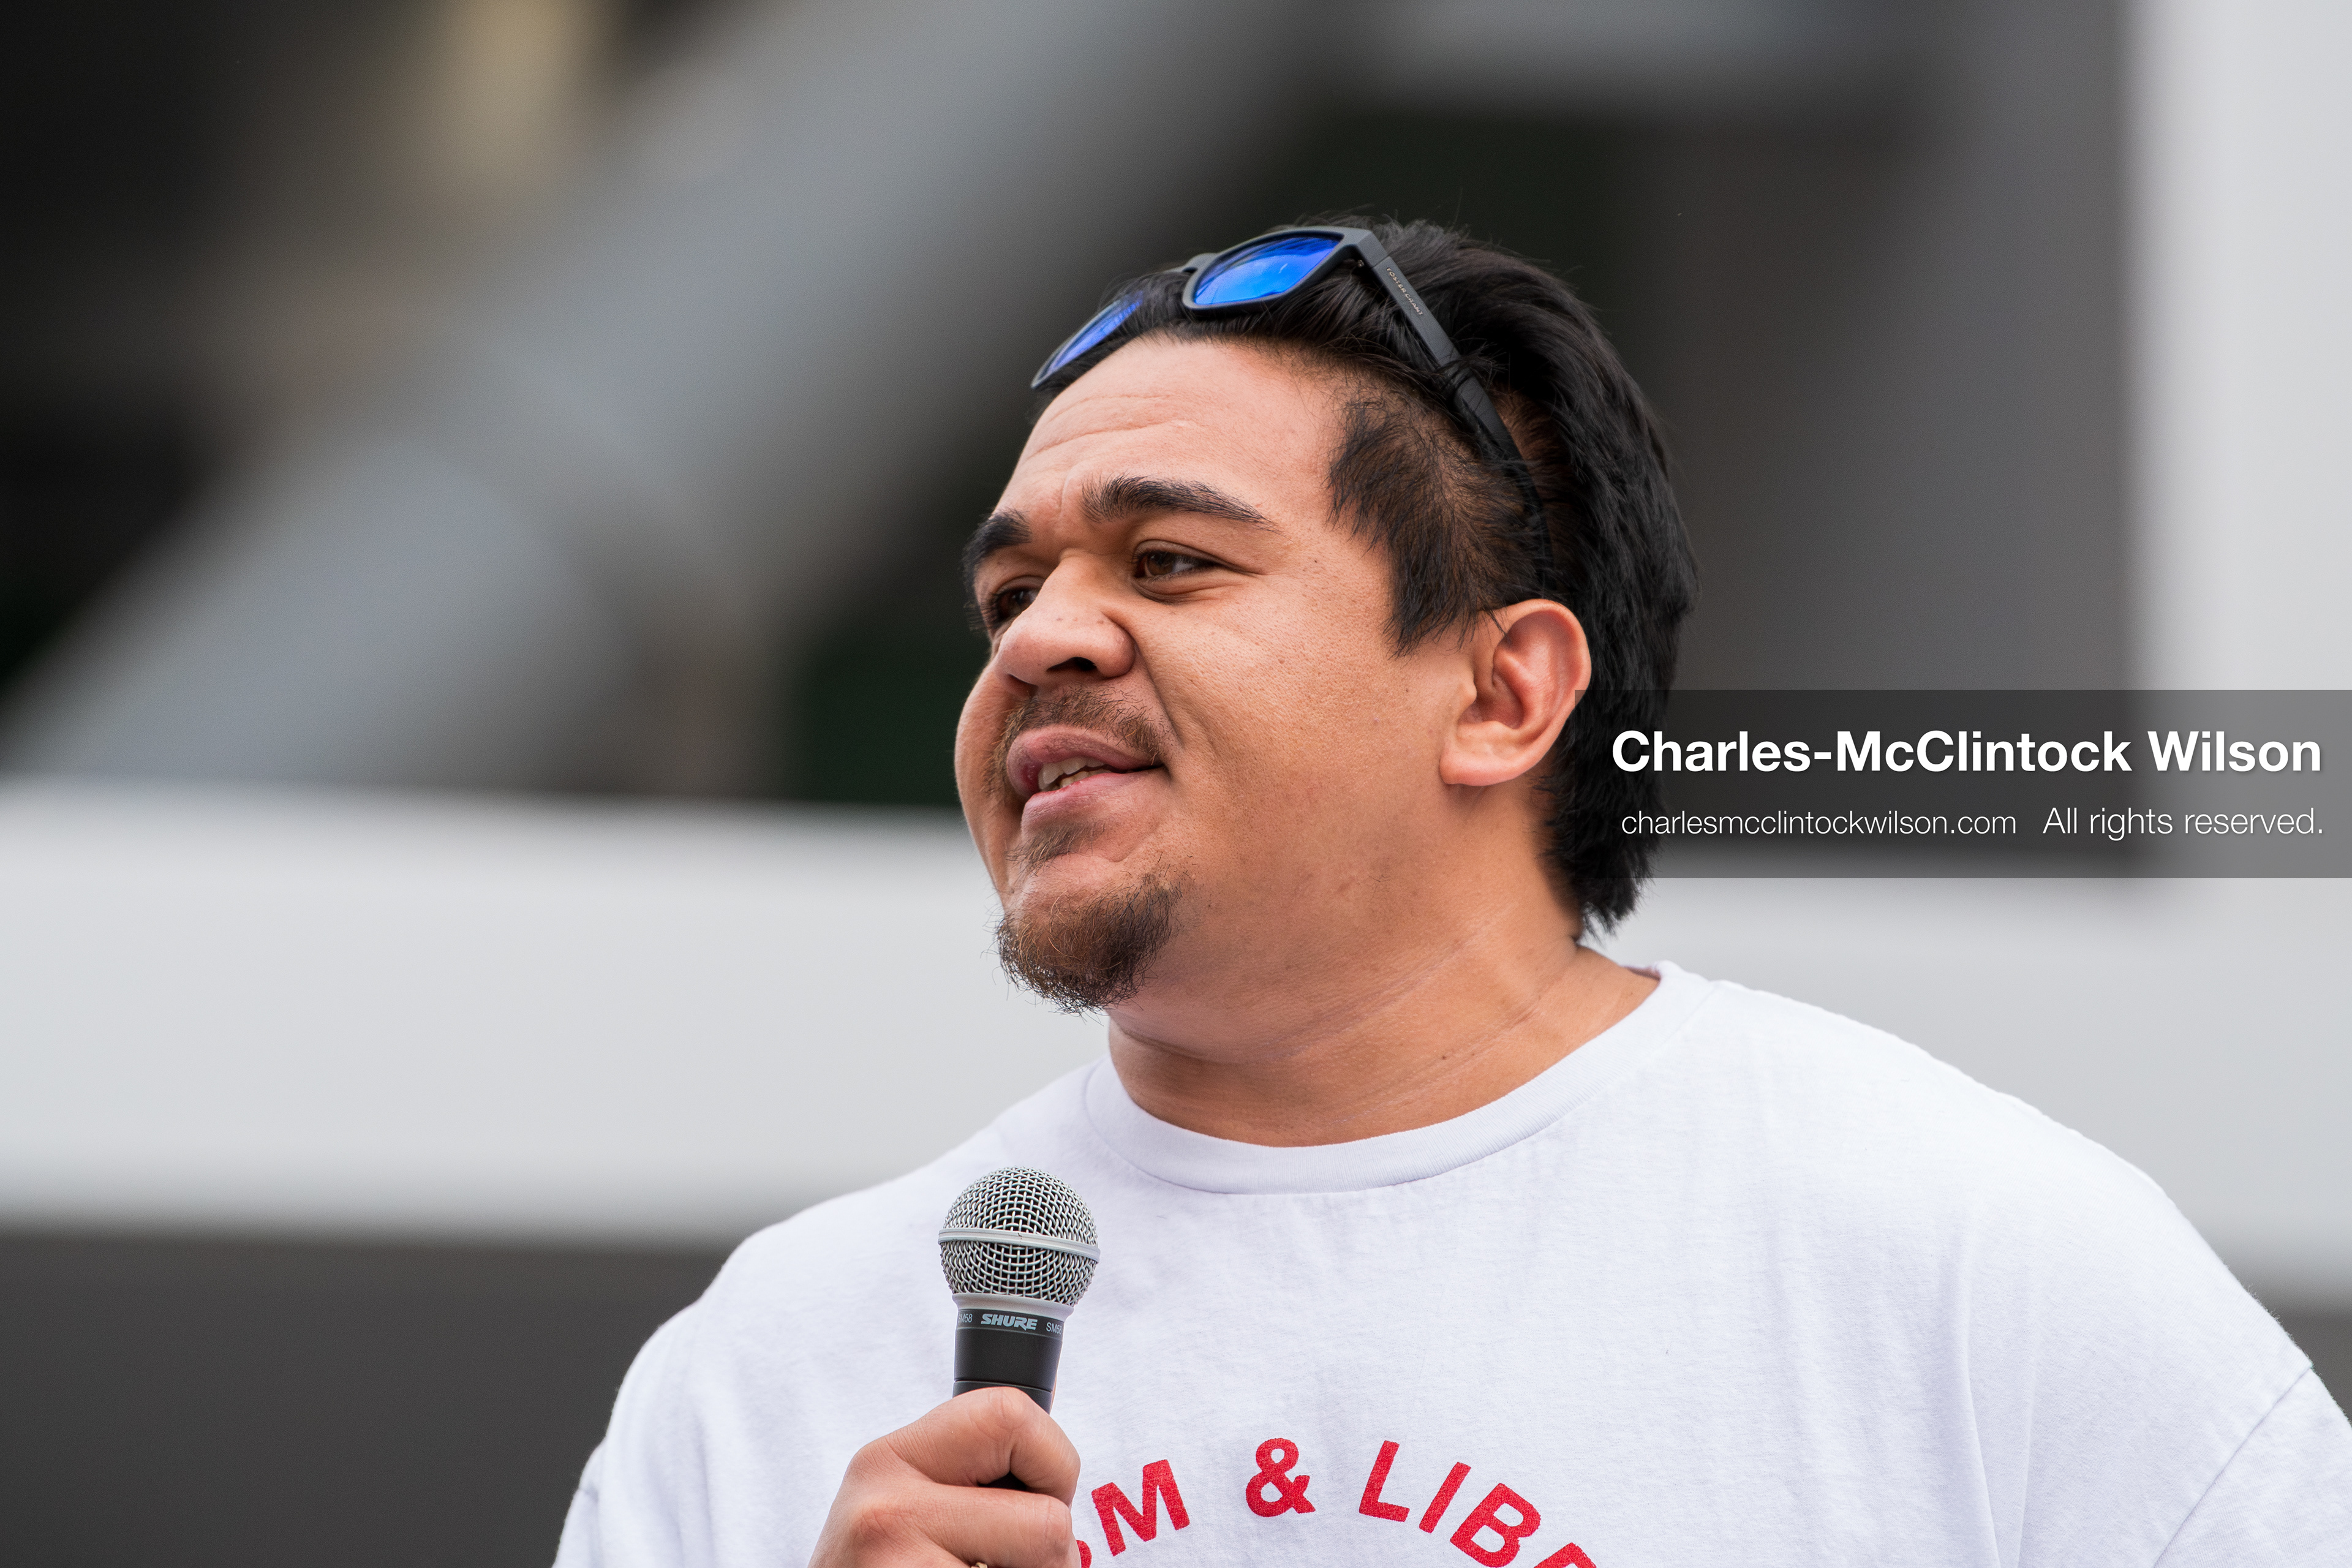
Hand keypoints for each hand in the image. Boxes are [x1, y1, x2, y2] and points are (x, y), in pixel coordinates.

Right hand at [810, 1388, 1083, 1566]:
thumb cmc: (882, 1565)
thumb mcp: (908, 1497)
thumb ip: (971, 1455)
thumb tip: (1048, 1398)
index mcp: (888, 1459)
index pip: (1010, 1415)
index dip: (1054, 1463)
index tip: (1039, 1498)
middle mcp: (883, 1509)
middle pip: (1046, 1520)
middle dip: (1051, 1552)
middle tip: (1005, 1561)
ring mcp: (893, 1566)